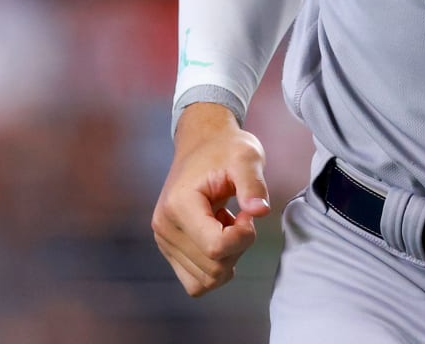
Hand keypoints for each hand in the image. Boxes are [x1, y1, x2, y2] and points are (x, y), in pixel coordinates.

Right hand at [151, 102, 271, 295]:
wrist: (201, 143)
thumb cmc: (225, 148)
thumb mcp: (246, 157)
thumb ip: (254, 184)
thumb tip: (261, 210)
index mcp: (179, 205)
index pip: (216, 248)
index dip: (243, 236)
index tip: (247, 212)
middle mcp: (164, 227)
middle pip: (213, 269)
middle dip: (237, 247)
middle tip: (239, 215)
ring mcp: (164, 241)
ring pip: (205, 281)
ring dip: (226, 258)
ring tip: (226, 224)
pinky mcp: (169, 249)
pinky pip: (196, 281)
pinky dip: (214, 265)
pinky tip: (218, 234)